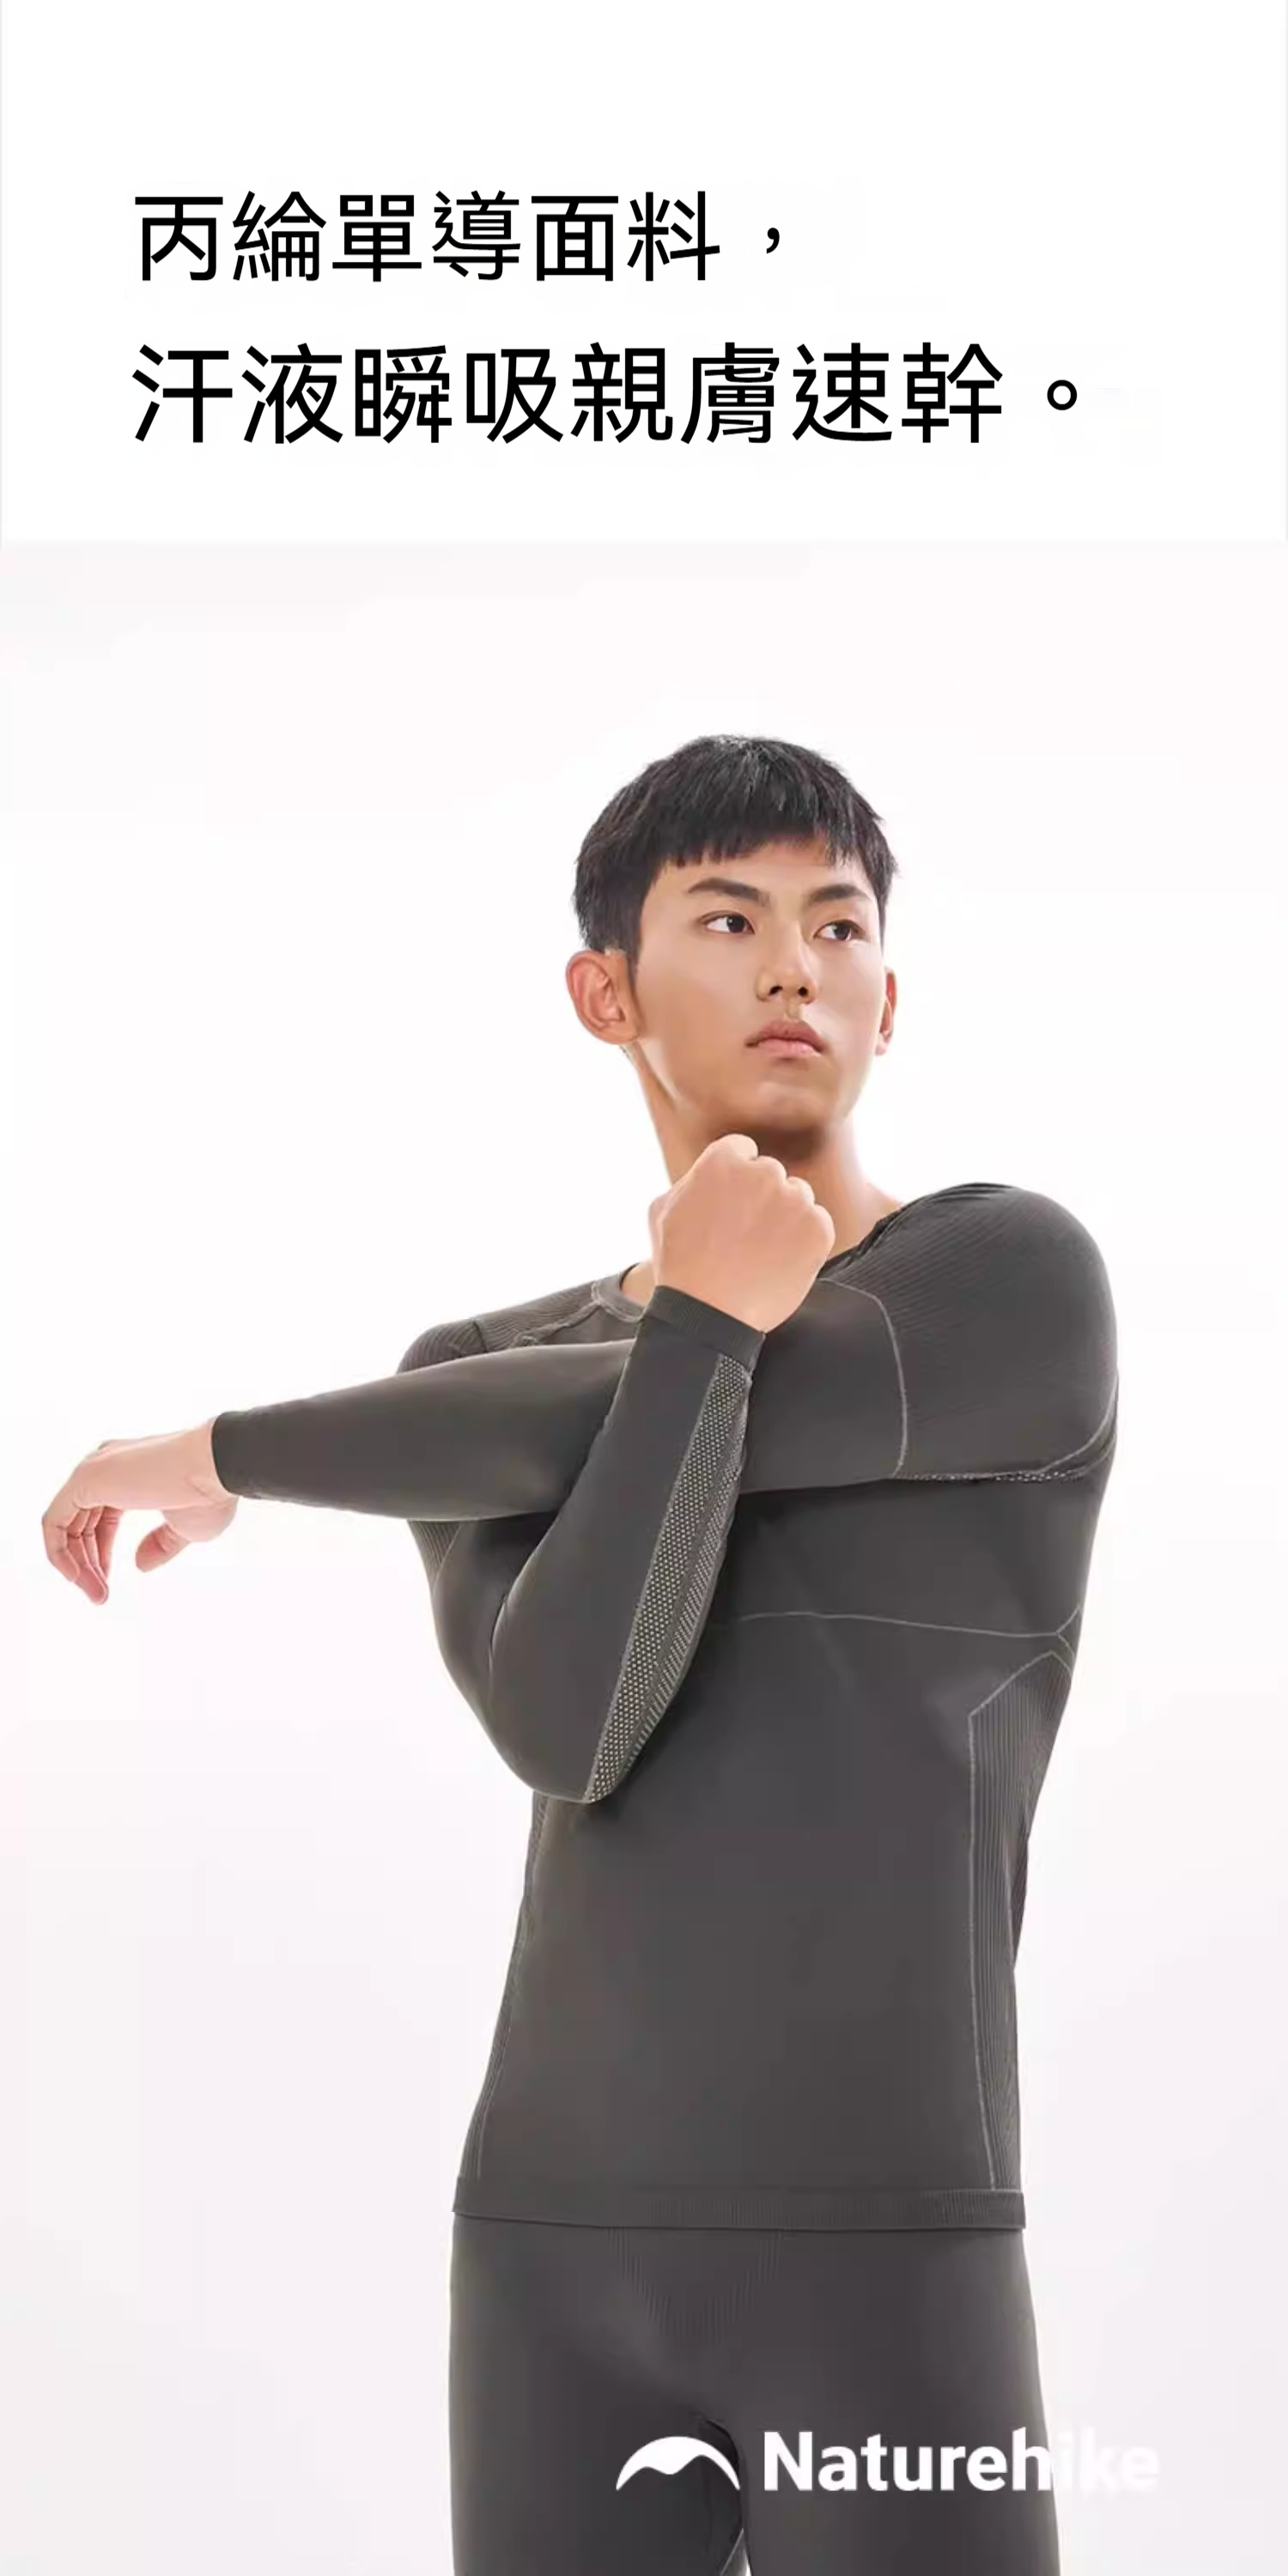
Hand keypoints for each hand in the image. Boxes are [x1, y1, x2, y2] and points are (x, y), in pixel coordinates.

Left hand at [41, 1418, 237, 1603]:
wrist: (221, 1465)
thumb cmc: (210, 1491)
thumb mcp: (184, 1528)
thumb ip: (159, 1544)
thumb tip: (139, 1565)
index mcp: (128, 1474)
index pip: (99, 1519)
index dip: (101, 1556)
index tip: (108, 1585)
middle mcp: (106, 1467)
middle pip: (79, 1524)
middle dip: (87, 1565)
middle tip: (100, 1597)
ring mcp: (95, 1470)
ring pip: (64, 1525)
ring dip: (76, 1565)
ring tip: (96, 1594)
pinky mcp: (87, 1478)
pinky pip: (54, 1521)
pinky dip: (58, 1551)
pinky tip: (76, 1576)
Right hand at [649, 1133, 835, 1333]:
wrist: (709, 1314)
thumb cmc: (680, 1265)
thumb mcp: (662, 1211)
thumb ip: (691, 1181)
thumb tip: (706, 1174)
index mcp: (723, 1161)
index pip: (742, 1150)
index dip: (735, 1178)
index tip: (732, 1203)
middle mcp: (763, 1172)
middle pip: (771, 1174)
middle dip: (761, 1197)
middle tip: (744, 1235)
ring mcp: (794, 1199)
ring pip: (798, 1197)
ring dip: (785, 1216)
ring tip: (761, 1252)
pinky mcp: (818, 1228)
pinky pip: (817, 1223)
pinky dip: (805, 1241)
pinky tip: (780, 1262)